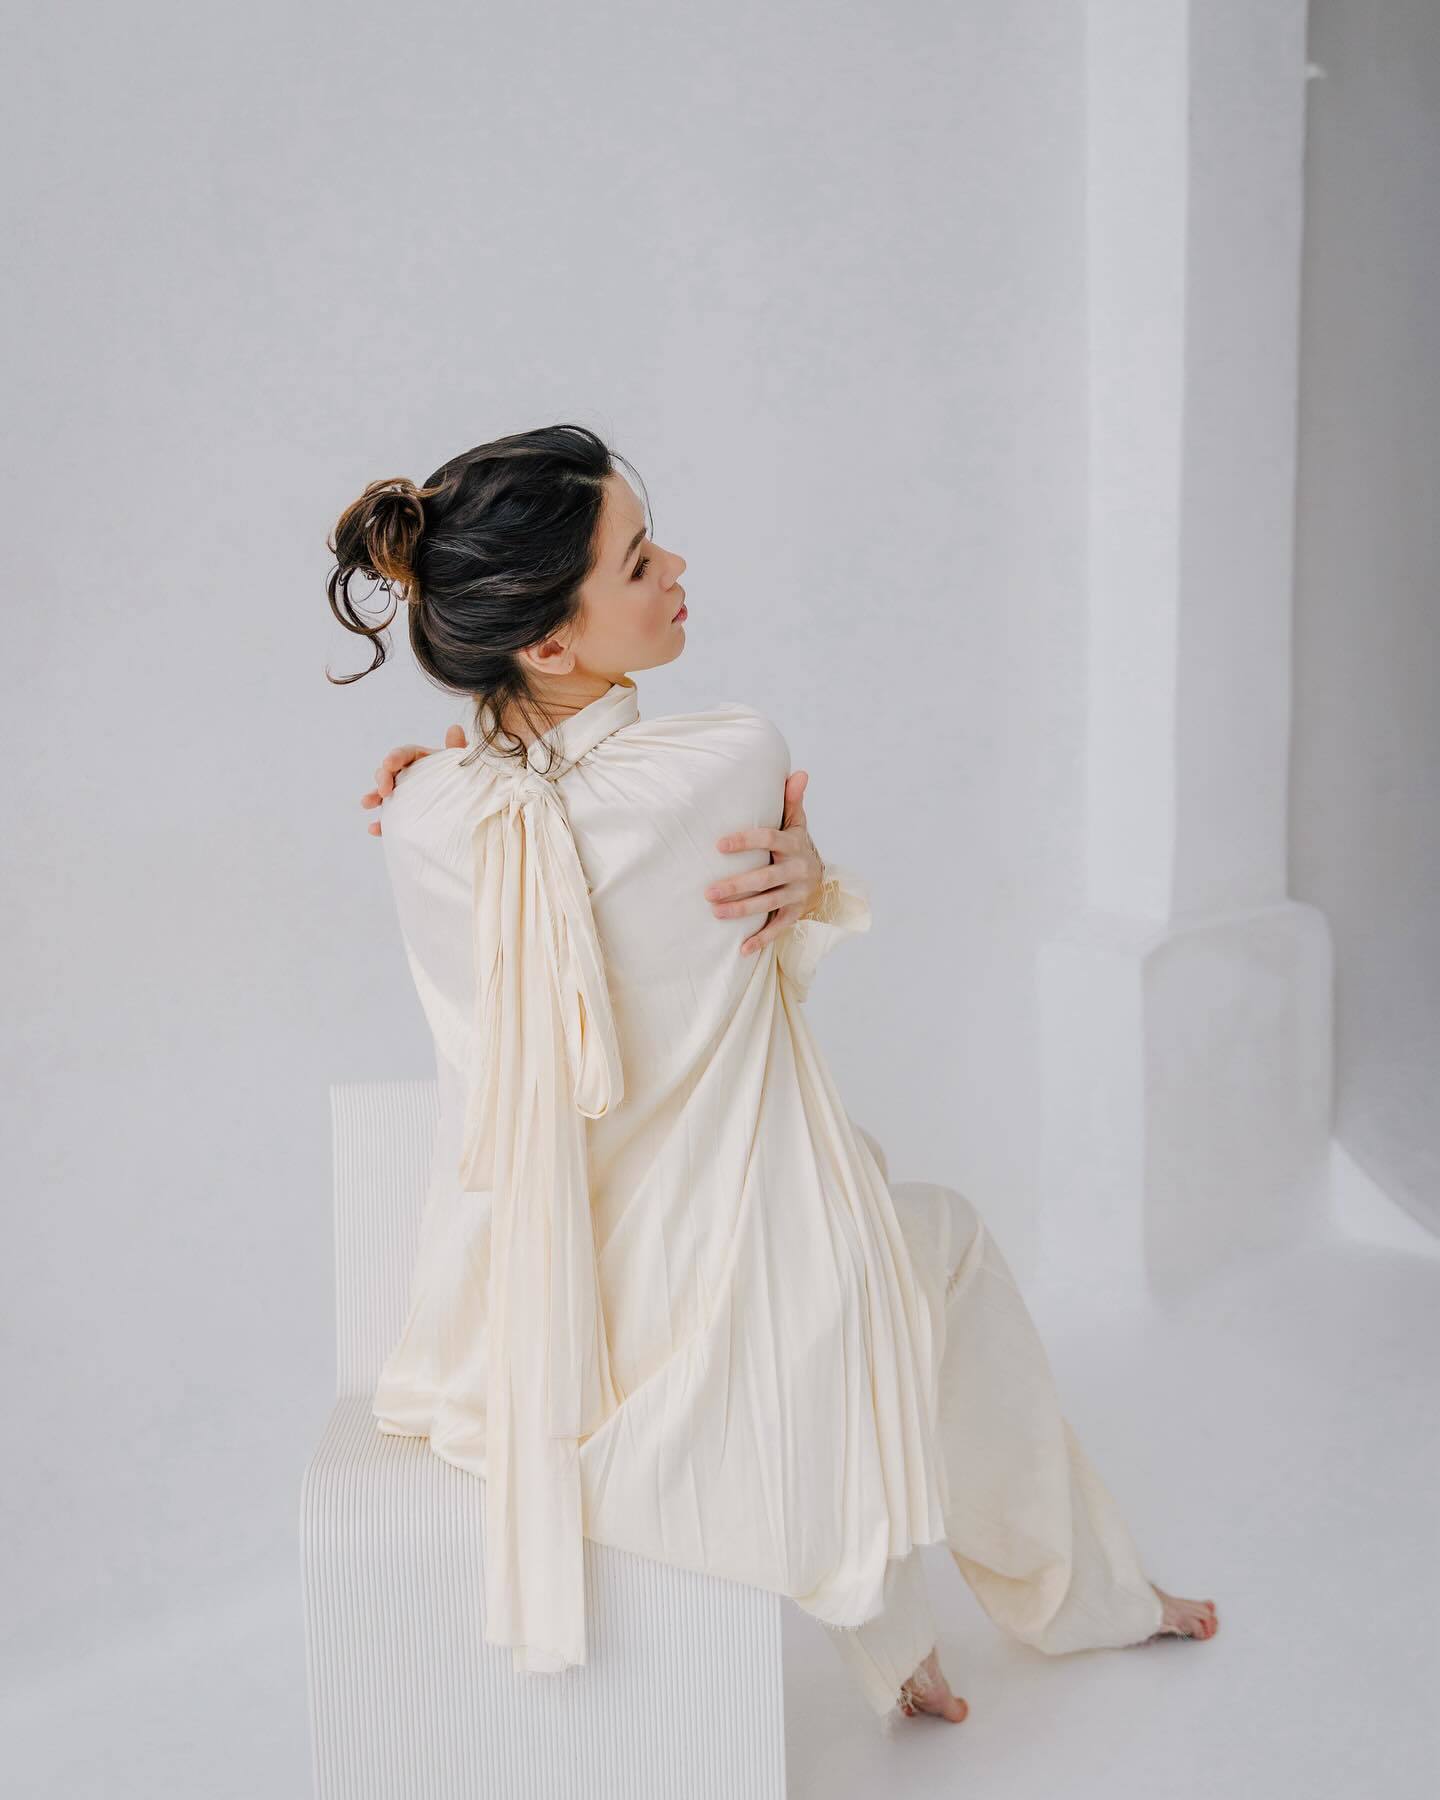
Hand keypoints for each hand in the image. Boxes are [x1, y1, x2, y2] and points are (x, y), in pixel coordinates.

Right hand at [361, 723, 466, 835]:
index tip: (389, 763)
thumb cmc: (463, 778)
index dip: (395, 757)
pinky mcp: (403, 814)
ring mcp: (404, 794)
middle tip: (383, 790)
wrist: (470, 803)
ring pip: (384, 794)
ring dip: (373, 797)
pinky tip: (375, 829)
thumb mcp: (461, 763)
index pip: (404, 754)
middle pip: (390, 772)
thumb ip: (456, 748)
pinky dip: (381, 824)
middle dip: (382, 778)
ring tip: (366, 803)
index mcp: (420, 759)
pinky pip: (390, 818)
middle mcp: (409, 775)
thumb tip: (455, 728)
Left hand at [705, 770, 823, 955]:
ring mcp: (797, 894)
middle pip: (765, 878)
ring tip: (715, 912)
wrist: (823, 879)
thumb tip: (798, 772)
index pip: (768, 839)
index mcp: (793, 844)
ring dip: (741, 910)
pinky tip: (741, 949)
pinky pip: (778, 928)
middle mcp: (797, 870)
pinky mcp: (796, 913)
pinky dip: (761, 940)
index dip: (745, 841)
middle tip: (708, 891)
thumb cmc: (797, 846)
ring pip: (768, 904)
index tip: (719, 845)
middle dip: (736, 885)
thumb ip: (792, 800)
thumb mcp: (797, 823)